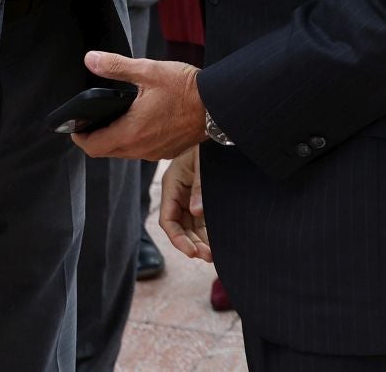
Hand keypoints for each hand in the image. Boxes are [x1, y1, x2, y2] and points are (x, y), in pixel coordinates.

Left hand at [70, 51, 206, 160]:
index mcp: (132, 131)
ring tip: (113, 119)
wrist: (217, 104)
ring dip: (114, 140)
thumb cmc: (185, 88)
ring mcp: (155, 153)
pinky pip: (141, 152)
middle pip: (106, 152)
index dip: (79, 138)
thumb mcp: (148, 71)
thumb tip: (91, 60)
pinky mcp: (167, 152)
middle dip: (94, 139)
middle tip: (91, 122)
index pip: (93, 147)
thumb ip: (116, 66)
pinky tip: (138, 122)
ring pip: (124, 153)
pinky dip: (133, 141)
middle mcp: (141, 148)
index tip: (75, 127)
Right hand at [159, 147, 210, 262]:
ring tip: (214, 255)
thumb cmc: (206, 143)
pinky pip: (202, 221)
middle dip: (191, 244)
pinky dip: (208, 233)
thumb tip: (197, 212)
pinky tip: (217, 243)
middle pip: (179, 227)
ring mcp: (190, 197)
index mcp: (172, 184)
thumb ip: (199, 186)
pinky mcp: (202, 198)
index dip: (177, 238)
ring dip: (200, 242)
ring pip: (191, 227)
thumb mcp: (202, 163)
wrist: (217, 129)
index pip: (168, 219)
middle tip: (209, 256)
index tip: (192, 252)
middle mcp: (178, 194)